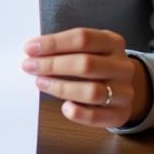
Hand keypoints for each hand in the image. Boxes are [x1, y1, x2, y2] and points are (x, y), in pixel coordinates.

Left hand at [22, 28, 150, 127]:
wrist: (124, 87)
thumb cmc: (96, 63)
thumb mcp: (89, 48)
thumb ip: (66, 48)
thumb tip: (33, 51)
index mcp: (112, 42)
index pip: (83, 38)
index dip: (54, 42)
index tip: (30, 48)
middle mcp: (122, 66)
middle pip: (86, 64)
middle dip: (52, 65)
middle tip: (29, 66)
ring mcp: (123, 91)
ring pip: (92, 91)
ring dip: (61, 87)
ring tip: (40, 83)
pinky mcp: (120, 114)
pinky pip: (97, 116)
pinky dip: (78, 113)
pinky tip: (64, 107)